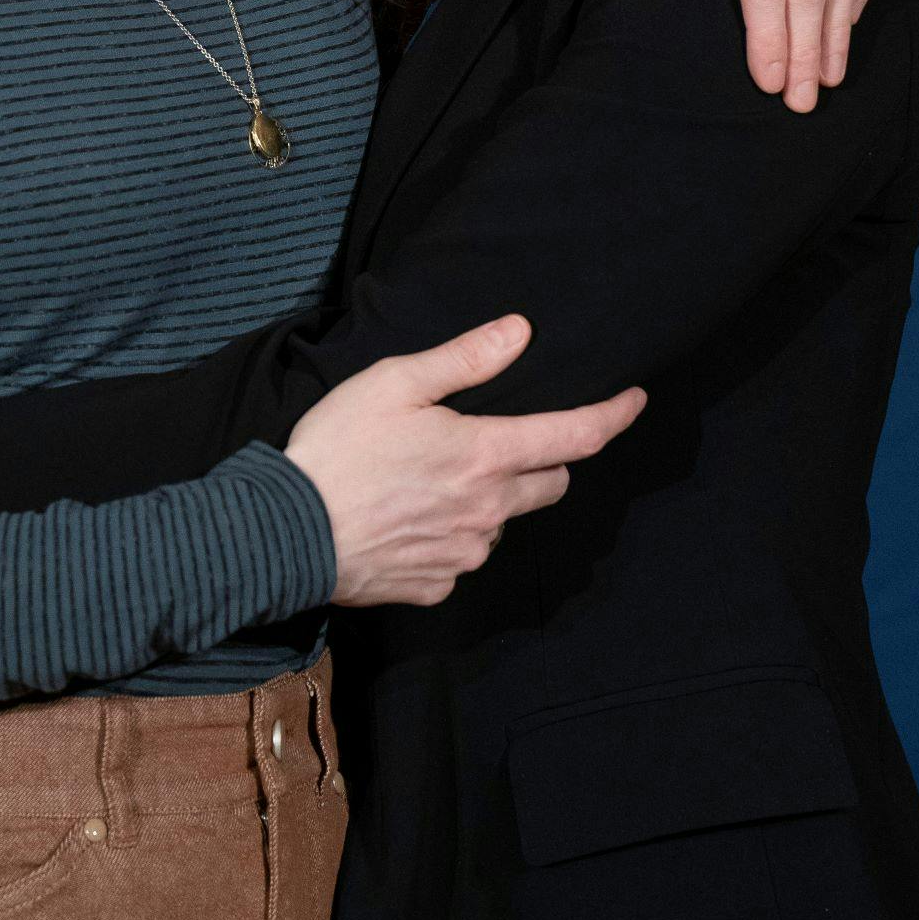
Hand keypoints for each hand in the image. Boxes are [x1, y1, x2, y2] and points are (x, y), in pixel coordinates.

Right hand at [284, 314, 644, 607]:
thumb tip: (520, 331)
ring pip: (503, 522)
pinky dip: (449, 536)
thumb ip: (465, 359)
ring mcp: (464, 554)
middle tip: (501, 440)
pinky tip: (407, 518)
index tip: (634, 400)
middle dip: (545, 460)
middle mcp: (488, 511)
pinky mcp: (436, 588)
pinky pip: (461, 557)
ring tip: (429, 479)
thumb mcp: (395, 382)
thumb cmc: (337, 448)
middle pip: (551, 484)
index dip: (613, 415)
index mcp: (485, 455)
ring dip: (489, 500)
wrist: (284, 533)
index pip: (576, 436)